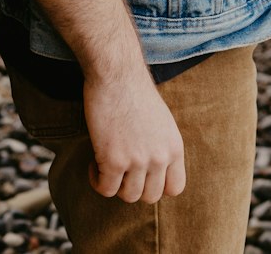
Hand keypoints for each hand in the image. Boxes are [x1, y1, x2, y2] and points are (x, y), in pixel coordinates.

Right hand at [82, 66, 186, 202]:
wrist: (117, 73)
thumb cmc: (134, 91)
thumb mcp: (161, 121)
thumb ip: (160, 147)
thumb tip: (152, 172)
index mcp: (174, 146)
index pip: (175, 188)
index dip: (157, 186)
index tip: (142, 176)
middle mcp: (160, 157)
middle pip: (149, 196)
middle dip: (133, 187)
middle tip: (121, 170)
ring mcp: (138, 160)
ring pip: (127, 196)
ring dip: (115, 184)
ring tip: (106, 164)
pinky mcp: (114, 160)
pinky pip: (105, 189)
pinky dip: (97, 180)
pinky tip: (94, 162)